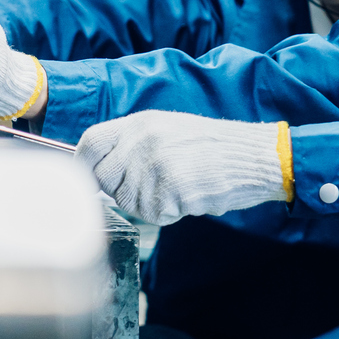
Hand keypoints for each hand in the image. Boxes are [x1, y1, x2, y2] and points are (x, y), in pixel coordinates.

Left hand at [77, 111, 290, 225]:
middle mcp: (142, 142)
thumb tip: (101, 168)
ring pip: (128, 202)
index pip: (90, 143)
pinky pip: (153, 215)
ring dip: (151, 204)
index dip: (85, 165)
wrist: (253, 156)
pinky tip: (191, 196)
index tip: (91, 179)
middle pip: (104, 179)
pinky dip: (170, 213)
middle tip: (154, 186)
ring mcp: (155, 166)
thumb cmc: (215, 147)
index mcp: (140, 123)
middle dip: (122, 190)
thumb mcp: (169, 129)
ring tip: (180, 187)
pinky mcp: (170, 190)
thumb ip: (134, 143)